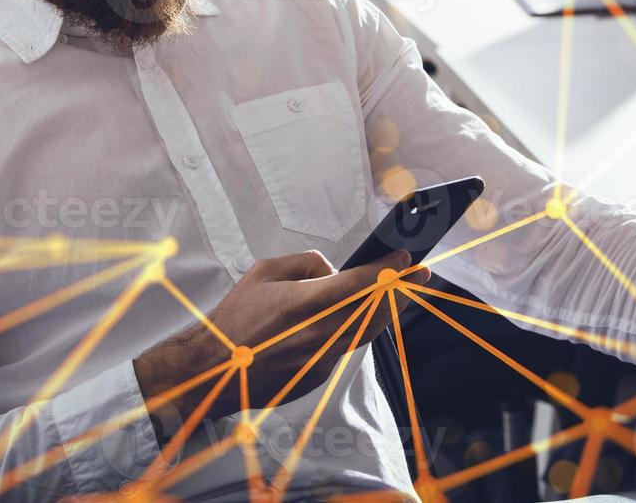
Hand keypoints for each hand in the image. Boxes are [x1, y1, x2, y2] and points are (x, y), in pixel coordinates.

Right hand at [134, 249, 429, 428]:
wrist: (215, 370)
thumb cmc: (236, 318)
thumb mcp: (265, 272)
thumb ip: (305, 264)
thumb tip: (332, 271)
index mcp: (308, 303)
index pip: (361, 284)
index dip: (388, 270)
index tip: (407, 259)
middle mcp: (321, 334)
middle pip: (375, 311)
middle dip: (400, 290)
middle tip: (420, 275)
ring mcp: (323, 359)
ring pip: (365, 332)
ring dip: (384, 311)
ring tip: (396, 293)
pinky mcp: (318, 376)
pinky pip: (343, 347)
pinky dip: (352, 331)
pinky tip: (353, 318)